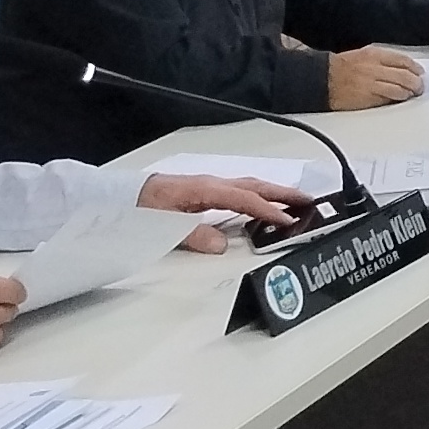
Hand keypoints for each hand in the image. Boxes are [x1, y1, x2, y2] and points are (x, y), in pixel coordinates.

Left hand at [140, 170, 310, 238]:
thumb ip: (193, 235)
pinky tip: (261, 207)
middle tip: (310, 201)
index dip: (268, 210)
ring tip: (295, 202)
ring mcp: (207, 186)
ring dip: (272, 193)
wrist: (119, 196)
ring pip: (248, 187)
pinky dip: (256, 197)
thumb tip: (221, 244)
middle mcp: (210, 183)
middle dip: (283, 193)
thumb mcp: (163, 225)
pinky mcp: (203, 191)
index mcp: (203, 189)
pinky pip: (238, 192)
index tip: (288, 220)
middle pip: (253, 186)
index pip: (244, 199)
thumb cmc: (139, 207)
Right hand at [326, 46, 423, 110]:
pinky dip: (397, 98)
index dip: (415, 67)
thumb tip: (402, 68)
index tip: (420, 72)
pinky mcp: (368, 97)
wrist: (323, 79)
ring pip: (399, 88)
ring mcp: (372, 83)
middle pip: (405, 75)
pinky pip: (388, 98)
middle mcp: (375, 68)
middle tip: (419, 86)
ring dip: (409, 92)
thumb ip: (382, 60)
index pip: (402, 60)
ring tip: (412, 93)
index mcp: (374, 55)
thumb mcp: (363, 55)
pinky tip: (400, 99)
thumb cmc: (342, 68)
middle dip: (416, 82)